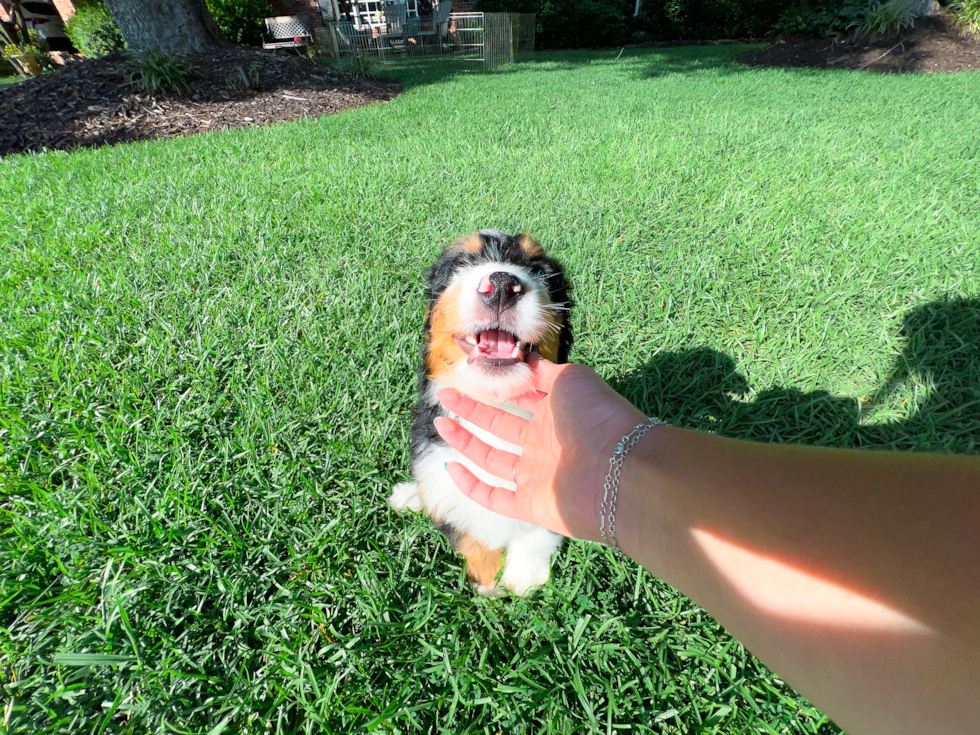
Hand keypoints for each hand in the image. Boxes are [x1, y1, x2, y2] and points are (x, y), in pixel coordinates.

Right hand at [434, 354, 645, 541]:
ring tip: (440, 425)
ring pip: (492, 460)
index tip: (472, 377)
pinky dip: (472, 486)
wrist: (621, 469)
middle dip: (472, 412)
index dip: (496, 389)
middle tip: (445, 397)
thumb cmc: (598, 417)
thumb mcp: (571, 379)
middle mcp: (545, 445)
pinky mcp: (530, 505)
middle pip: (501, 427)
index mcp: (556, 414)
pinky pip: (495, 497)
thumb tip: (523, 361)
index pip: (521, 400)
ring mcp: (537, 476)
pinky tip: (453, 468)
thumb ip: (545, 372)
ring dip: (466, 443)